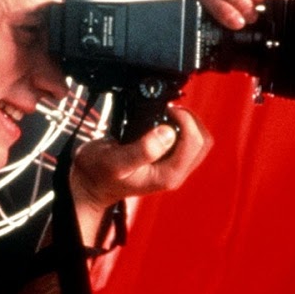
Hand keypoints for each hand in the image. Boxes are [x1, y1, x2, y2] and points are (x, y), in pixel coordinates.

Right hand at [67, 105, 212, 239]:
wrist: (91, 183)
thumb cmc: (99, 174)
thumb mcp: (115, 161)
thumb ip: (142, 150)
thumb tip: (168, 132)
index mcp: (168, 175)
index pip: (194, 143)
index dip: (185, 120)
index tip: (167, 110)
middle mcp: (175, 173)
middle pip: (203, 142)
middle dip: (190, 120)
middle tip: (170, 110)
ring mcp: (173, 167)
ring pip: (198, 141)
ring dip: (188, 123)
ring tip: (167, 114)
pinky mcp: (168, 160)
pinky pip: (187, 142)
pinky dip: (181, 127)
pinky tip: (163, 120)